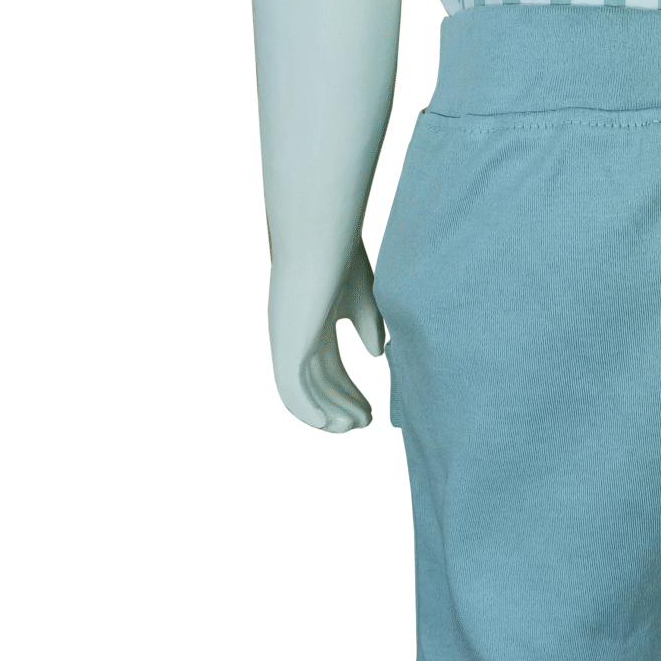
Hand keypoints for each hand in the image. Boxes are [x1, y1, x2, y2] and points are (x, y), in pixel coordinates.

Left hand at [268, 236, 384, 432]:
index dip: (350, 393)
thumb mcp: (362, 297)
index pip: (330, 369)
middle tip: (366, 423)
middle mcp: (295, 338)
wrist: (317, 235)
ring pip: (305, 392)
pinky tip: (328, 424)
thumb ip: (367, 326)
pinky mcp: (284, 346)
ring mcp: (288, 343)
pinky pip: (290, 391)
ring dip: (329, 413)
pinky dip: (307, 411)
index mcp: (312, 326)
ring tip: (354, 426)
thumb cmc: (341, 256)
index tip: (372, 411)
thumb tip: (375, 355)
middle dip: (342, 406)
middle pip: (319, 384)